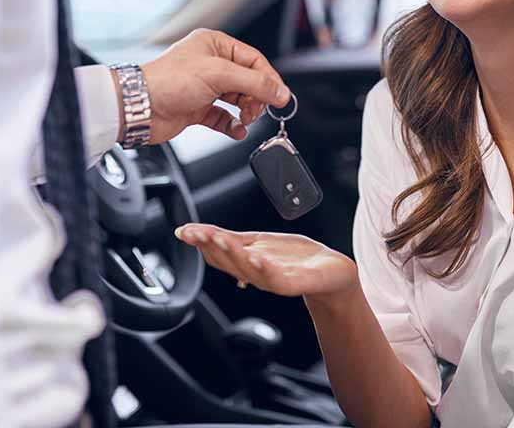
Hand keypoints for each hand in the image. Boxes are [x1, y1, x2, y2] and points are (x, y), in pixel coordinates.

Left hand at [121, 28, 290, 144]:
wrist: (137, 108)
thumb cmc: (167, 81)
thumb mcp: (219, 75)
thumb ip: (254, 83)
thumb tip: (280, 92)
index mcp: (215, 45)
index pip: (254, 60)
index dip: (269, 79)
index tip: (281, 97)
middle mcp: (210, 64)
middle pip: (248, 81)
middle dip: (256, 97)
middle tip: (259, 110)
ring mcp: (204, 87)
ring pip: (238, 99)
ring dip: (246, 111)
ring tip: (247, 119)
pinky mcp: (197, 108)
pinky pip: (224, 117)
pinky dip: (233, 125)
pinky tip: (237, 129)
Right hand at [175, 223, 358, 299]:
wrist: (330, 273)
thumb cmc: (293, 258)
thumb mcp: (258, 242)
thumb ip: (231, 240)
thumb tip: (198, 231)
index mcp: (246, 264)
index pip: (217, 254)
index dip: (199, 242)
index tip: (184, 231)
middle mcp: (256, 274)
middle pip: (228, 262)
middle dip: (210, 246)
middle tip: (196, 232)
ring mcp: (274, 280)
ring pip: (247, 269)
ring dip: (231, 254)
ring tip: (219, 238)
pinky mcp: (295, 283)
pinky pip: (276, 277)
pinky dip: (264, 267)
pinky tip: (256, 256)